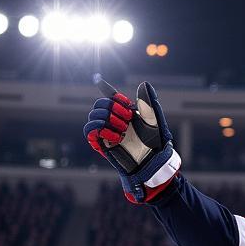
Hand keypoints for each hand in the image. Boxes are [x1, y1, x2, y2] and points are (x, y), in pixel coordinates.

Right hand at [84, 76, 181, 203]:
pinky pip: (89, 130)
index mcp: (124, 113)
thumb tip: (144, 84)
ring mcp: (106, 132)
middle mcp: (113, 121)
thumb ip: (149, 102)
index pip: (110, 97)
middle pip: (99, 104)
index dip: (110, 92)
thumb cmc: (155, 143)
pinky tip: (117, 136)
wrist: (152, 161)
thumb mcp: (154, 120)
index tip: (125, 102)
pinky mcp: (101, 144)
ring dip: (107, 118)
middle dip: (112, 107)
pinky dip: (101, 129)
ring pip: (93, 115)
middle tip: (128, 118)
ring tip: (123, 128)